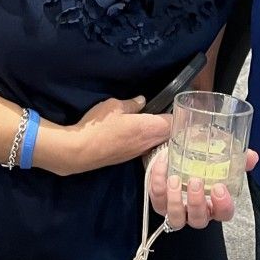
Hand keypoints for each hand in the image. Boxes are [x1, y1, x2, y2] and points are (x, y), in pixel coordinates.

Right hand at [39, 95, 169, 176]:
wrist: (80, 151)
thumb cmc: (99, 126)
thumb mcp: (115, 106)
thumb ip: (132, 104)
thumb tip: (142, 101)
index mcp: (148, 128)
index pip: (173, 124)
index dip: (178, 116)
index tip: (179, 108)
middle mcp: (148, 143)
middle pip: (169, 136)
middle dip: (172, 127)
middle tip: (172, 115)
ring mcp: (139, 153)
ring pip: (158, 143)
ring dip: (160, 135)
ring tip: (158, 123)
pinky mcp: (129, 158)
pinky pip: (147, 149)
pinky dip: (149, 141)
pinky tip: (142, 135)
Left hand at [147, 145, 259, 229]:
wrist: (174, 153)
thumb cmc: (200, 161)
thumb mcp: (220, 157)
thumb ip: (238, 158)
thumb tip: (252, 157)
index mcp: (214, 203)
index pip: (224, 214)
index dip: (223, 205)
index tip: (219, 188)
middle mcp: (196, 211)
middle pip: (199, 220)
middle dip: (196, 203)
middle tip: (196, 181)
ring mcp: (176, 209)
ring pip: (176, 218)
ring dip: (175, 199)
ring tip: (175, 178)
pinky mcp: (159, 202)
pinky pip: (157, 199)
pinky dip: (157, 182)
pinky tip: (163, 164)